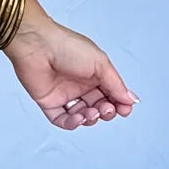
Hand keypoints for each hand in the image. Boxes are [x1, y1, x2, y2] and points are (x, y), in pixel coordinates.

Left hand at [2, 17, 138, 130]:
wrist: (37, 45)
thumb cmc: (67, 47)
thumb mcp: (100, 64)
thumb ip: (116, 84)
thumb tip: (130, 99)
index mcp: (93, 74)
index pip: (111, 94)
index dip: (119, 104)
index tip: (125, 109)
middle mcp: (79, 85)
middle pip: (98, 107)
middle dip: (106, 112)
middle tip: (106, 109)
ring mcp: (64, 94)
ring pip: (82, 116)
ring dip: (90, 118)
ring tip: (91, 112)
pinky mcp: (48, 102)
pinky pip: (61, 120)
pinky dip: (72, 124)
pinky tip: (78, 119)